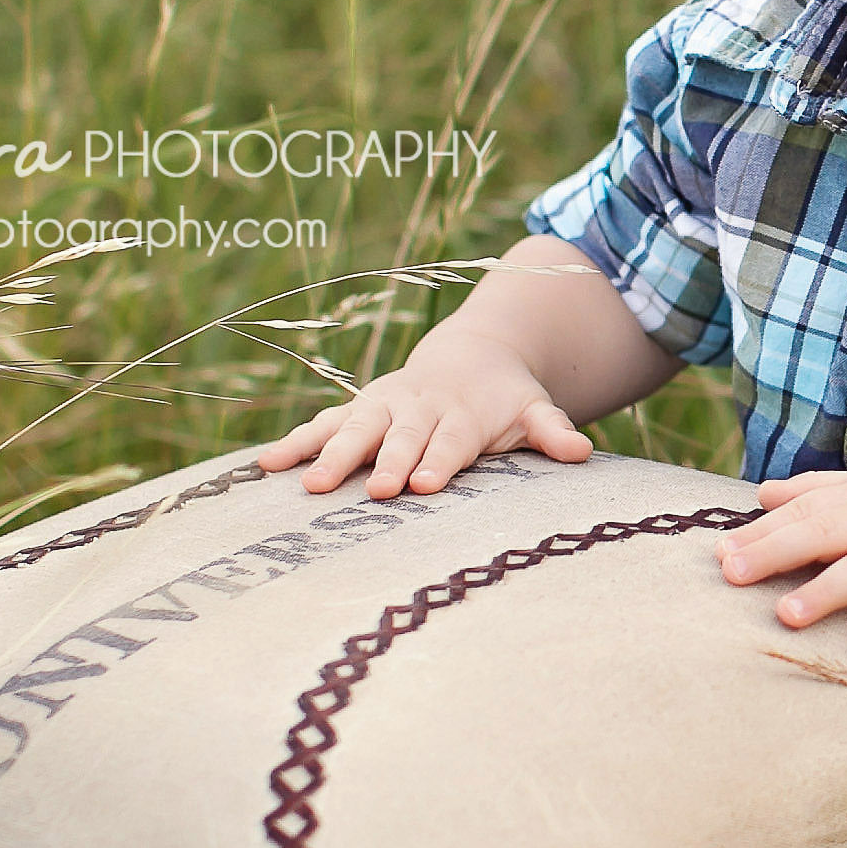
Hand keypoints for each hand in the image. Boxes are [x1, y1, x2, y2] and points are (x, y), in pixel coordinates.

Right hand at [258, 324, 594, 498]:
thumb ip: (552, 431)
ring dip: (331, 454)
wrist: (471, 356)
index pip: (450, 441)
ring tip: (308, 485)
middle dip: (385, 462)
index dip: (438, 461)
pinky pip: (322, 425)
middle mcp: (418, 407)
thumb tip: (582, 451)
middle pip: (400, 437)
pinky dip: (295, 443)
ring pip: (354, 427)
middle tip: (373, 492)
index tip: (424, 485)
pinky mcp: (357, 410)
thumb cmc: (504, 400)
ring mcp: (383, 406)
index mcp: (462, 413)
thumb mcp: (533, 410)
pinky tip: (264, 466)